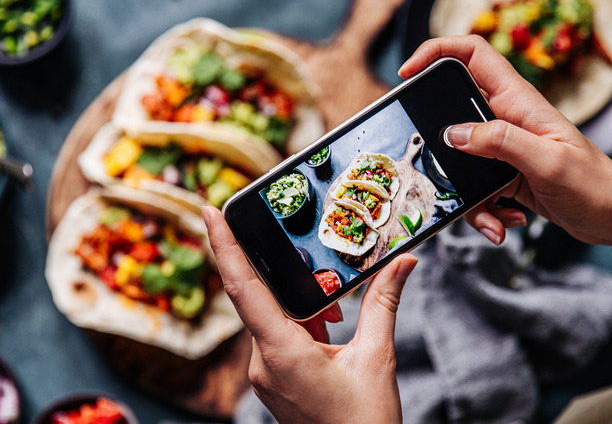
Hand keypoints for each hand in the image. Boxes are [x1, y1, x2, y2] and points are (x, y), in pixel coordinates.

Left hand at [203, 206, 416, 422]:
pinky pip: (278, 338)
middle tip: (314, 268)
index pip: (244, 288)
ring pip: (273, 318)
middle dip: (291, 278)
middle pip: (262, 298)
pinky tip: (330, 332)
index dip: (224, 246)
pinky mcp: (273, 381)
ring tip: (338, 318)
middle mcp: (262, 363)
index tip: (210, 210)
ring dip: (303, 308)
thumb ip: (383, 304)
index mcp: (281, 353)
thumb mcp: (377, 357)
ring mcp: (265, 374)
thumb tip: (401, 264)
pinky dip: (301, 325)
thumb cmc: (364, 423)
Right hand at [399, 35, 611, 277]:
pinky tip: (508, 221)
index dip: (436, 53)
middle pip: (454, 116)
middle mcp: (508, 120)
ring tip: (497, 216)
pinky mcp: (506, 176)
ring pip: (462, 163)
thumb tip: (454, 134)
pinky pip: (477, 190)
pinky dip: (486, 212)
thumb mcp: (546, 161)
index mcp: (519, 102)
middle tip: (439, 170)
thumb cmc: (595, 185)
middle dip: (443, 149)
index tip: (409, 74)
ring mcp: (505, 149)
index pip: (472, 55)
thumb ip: (499, 142)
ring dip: (471, 197)